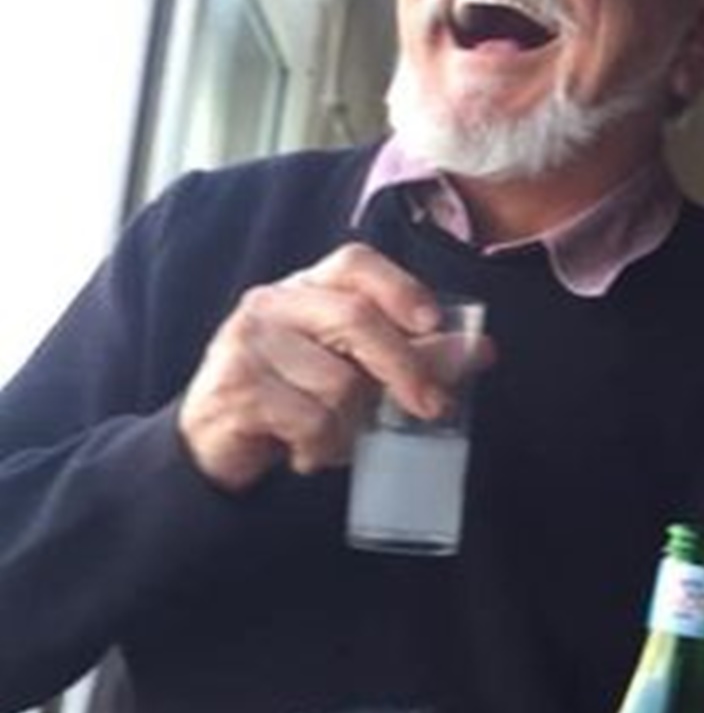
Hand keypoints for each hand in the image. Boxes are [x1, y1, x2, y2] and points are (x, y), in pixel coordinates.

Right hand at [178, 244, 466, 491]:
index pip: (356, 262)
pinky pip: (308, 420)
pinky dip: (317, 447)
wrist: (212, 443)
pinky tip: (301, 450)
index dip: (400, 288)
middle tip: (431, 407)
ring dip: (347, 425)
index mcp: (306, 287)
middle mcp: (273, 302)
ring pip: (336, 382)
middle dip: (404, 366)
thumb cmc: (292, 397)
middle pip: (356, 319)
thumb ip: (413, 354)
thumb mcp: (353, 371)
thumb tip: (481, 348)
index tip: (433, 323)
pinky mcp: (236, 386)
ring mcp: (249, 341)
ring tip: (330, 435)